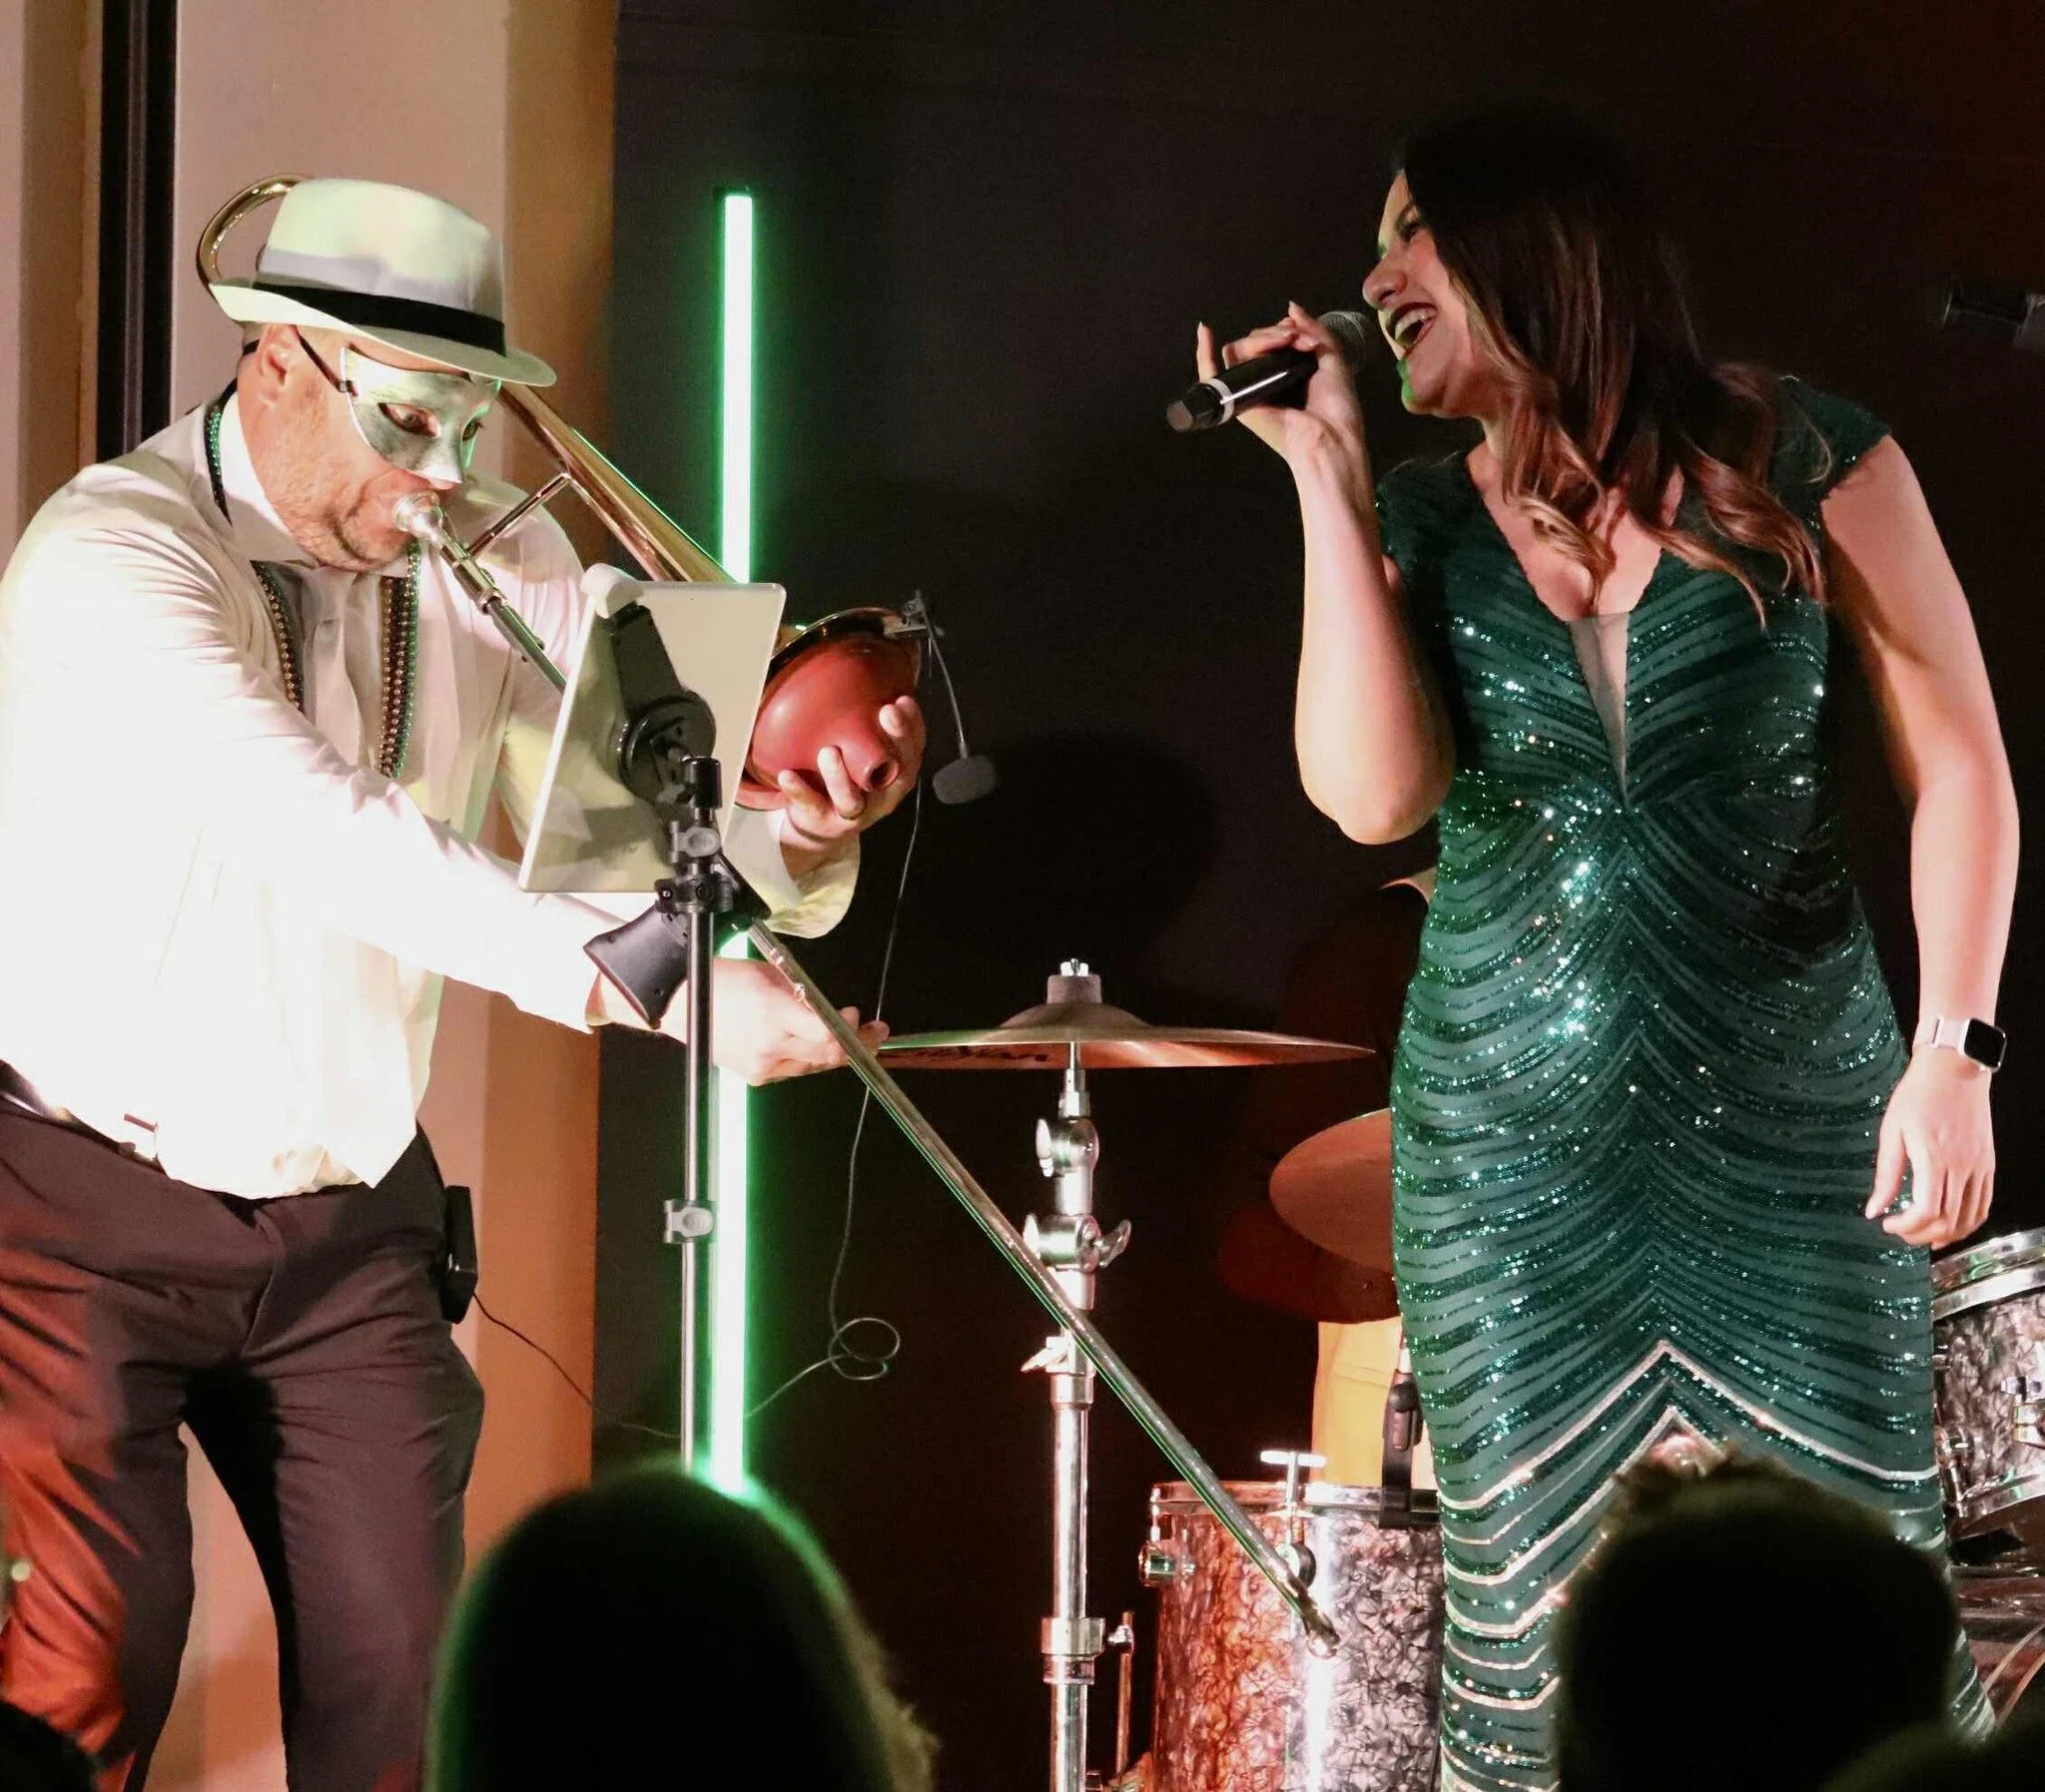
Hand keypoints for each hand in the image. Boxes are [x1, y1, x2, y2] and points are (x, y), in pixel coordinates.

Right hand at [651, 956, 885, 1084]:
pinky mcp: (756, 1076)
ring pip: (814, 1065)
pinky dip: (807, 1057)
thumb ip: (801, 994)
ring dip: (834, 1051)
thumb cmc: (723, 979)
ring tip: (848, 1035)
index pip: (825, 1033)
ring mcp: (763, 1065)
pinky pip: (793, 1069)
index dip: (849, 1029)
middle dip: (857, 1045)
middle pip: (827, 1055)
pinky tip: (812, 1043)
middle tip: (874, 1033)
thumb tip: (828, 1008)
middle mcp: (770, 1044)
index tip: (858, 1017)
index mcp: (772, 1012)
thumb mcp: (768, 974)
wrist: (680, 1004)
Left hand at [777, 697, 926, 873]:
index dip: (913, 728)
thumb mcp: (864, 755)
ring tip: (828, 751)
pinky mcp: (824, 821)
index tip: (904, 701)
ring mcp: (854, 813)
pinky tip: (787, 776)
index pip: (914, 753)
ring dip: (840, 776)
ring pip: (852, 799)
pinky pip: (812, 806)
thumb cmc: (848, 782)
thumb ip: (870, 727)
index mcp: (895, 778)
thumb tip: (874, 676)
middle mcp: (881, 798)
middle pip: (896, 776)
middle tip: (886, 712)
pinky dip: (800, 791)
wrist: (822, 827)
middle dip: (895, 742)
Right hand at [1195, 301, 1366, 464]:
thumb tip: (1290, 308)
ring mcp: (1250, 389)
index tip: (1304, 334)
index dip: (1283, 329)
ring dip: (1260, 338)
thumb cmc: (1336, 408)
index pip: (1271, 340)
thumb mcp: (1332, 359)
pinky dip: (1203, 353)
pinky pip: (1211, 375)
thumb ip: (1314, 331)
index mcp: (1285, 372)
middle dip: (1275, 332)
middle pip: (1254, 341)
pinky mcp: (1237, 400)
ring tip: (1284, 341)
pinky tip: (1205, 330)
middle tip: (1297, 339)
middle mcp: (1265, 380)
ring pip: (1239, 350)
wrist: (1330, 436)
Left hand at [1864, 1047, 1995, 1246]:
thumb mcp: (1891, 1131)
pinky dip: (1968, 1221)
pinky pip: (1983, 1204)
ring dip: (1947, 1234)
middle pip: (1948, 1221)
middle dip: (1921, 1235)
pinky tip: (1951, 1223)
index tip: (1888, 1224)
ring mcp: (1979, 1167)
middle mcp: (1961, 1167)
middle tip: (1901, 1231)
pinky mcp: (1988, 1164)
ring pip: (1970, 1218)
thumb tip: (1874, 1210)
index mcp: (1933, 1159)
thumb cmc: (1918, 1096)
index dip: (1906, 1227)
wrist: (1953, 1071)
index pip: (1926, 1211)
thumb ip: (1885, 1175)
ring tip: (1924, 1234)